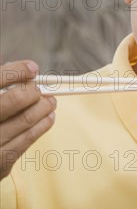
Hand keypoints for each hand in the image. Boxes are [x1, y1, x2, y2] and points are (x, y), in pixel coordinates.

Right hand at [1, 61, 56, 179]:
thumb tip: (23, 72)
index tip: (32, 68)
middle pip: (14, 100)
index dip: (17, 71)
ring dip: (44, 107)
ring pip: (25, 120)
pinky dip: (42, 125)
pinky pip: (27, 140)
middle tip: (39, 88)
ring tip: (51, 101)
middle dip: (33, 90)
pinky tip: (48, 117)